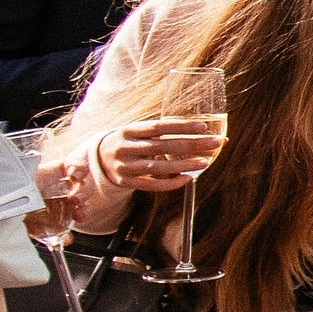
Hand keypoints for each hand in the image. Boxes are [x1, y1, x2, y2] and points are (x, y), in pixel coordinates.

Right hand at [94, 114, 224, 192]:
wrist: (97, 159)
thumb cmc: (129, 142)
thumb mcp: (138, 132)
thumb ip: (164, 132)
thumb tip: (202, 131)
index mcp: (128, 130)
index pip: (158, 126)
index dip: (180, 126)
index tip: (203, 126)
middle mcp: (125, 148)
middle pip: (162, 146)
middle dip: (190, 144)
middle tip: (215, 143)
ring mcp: (124, 167)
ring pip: (157, 167)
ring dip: (183, 165)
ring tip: (205, 162)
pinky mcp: (125, 182)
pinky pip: (151, 185)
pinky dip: (170, 183)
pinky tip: (188, 178)